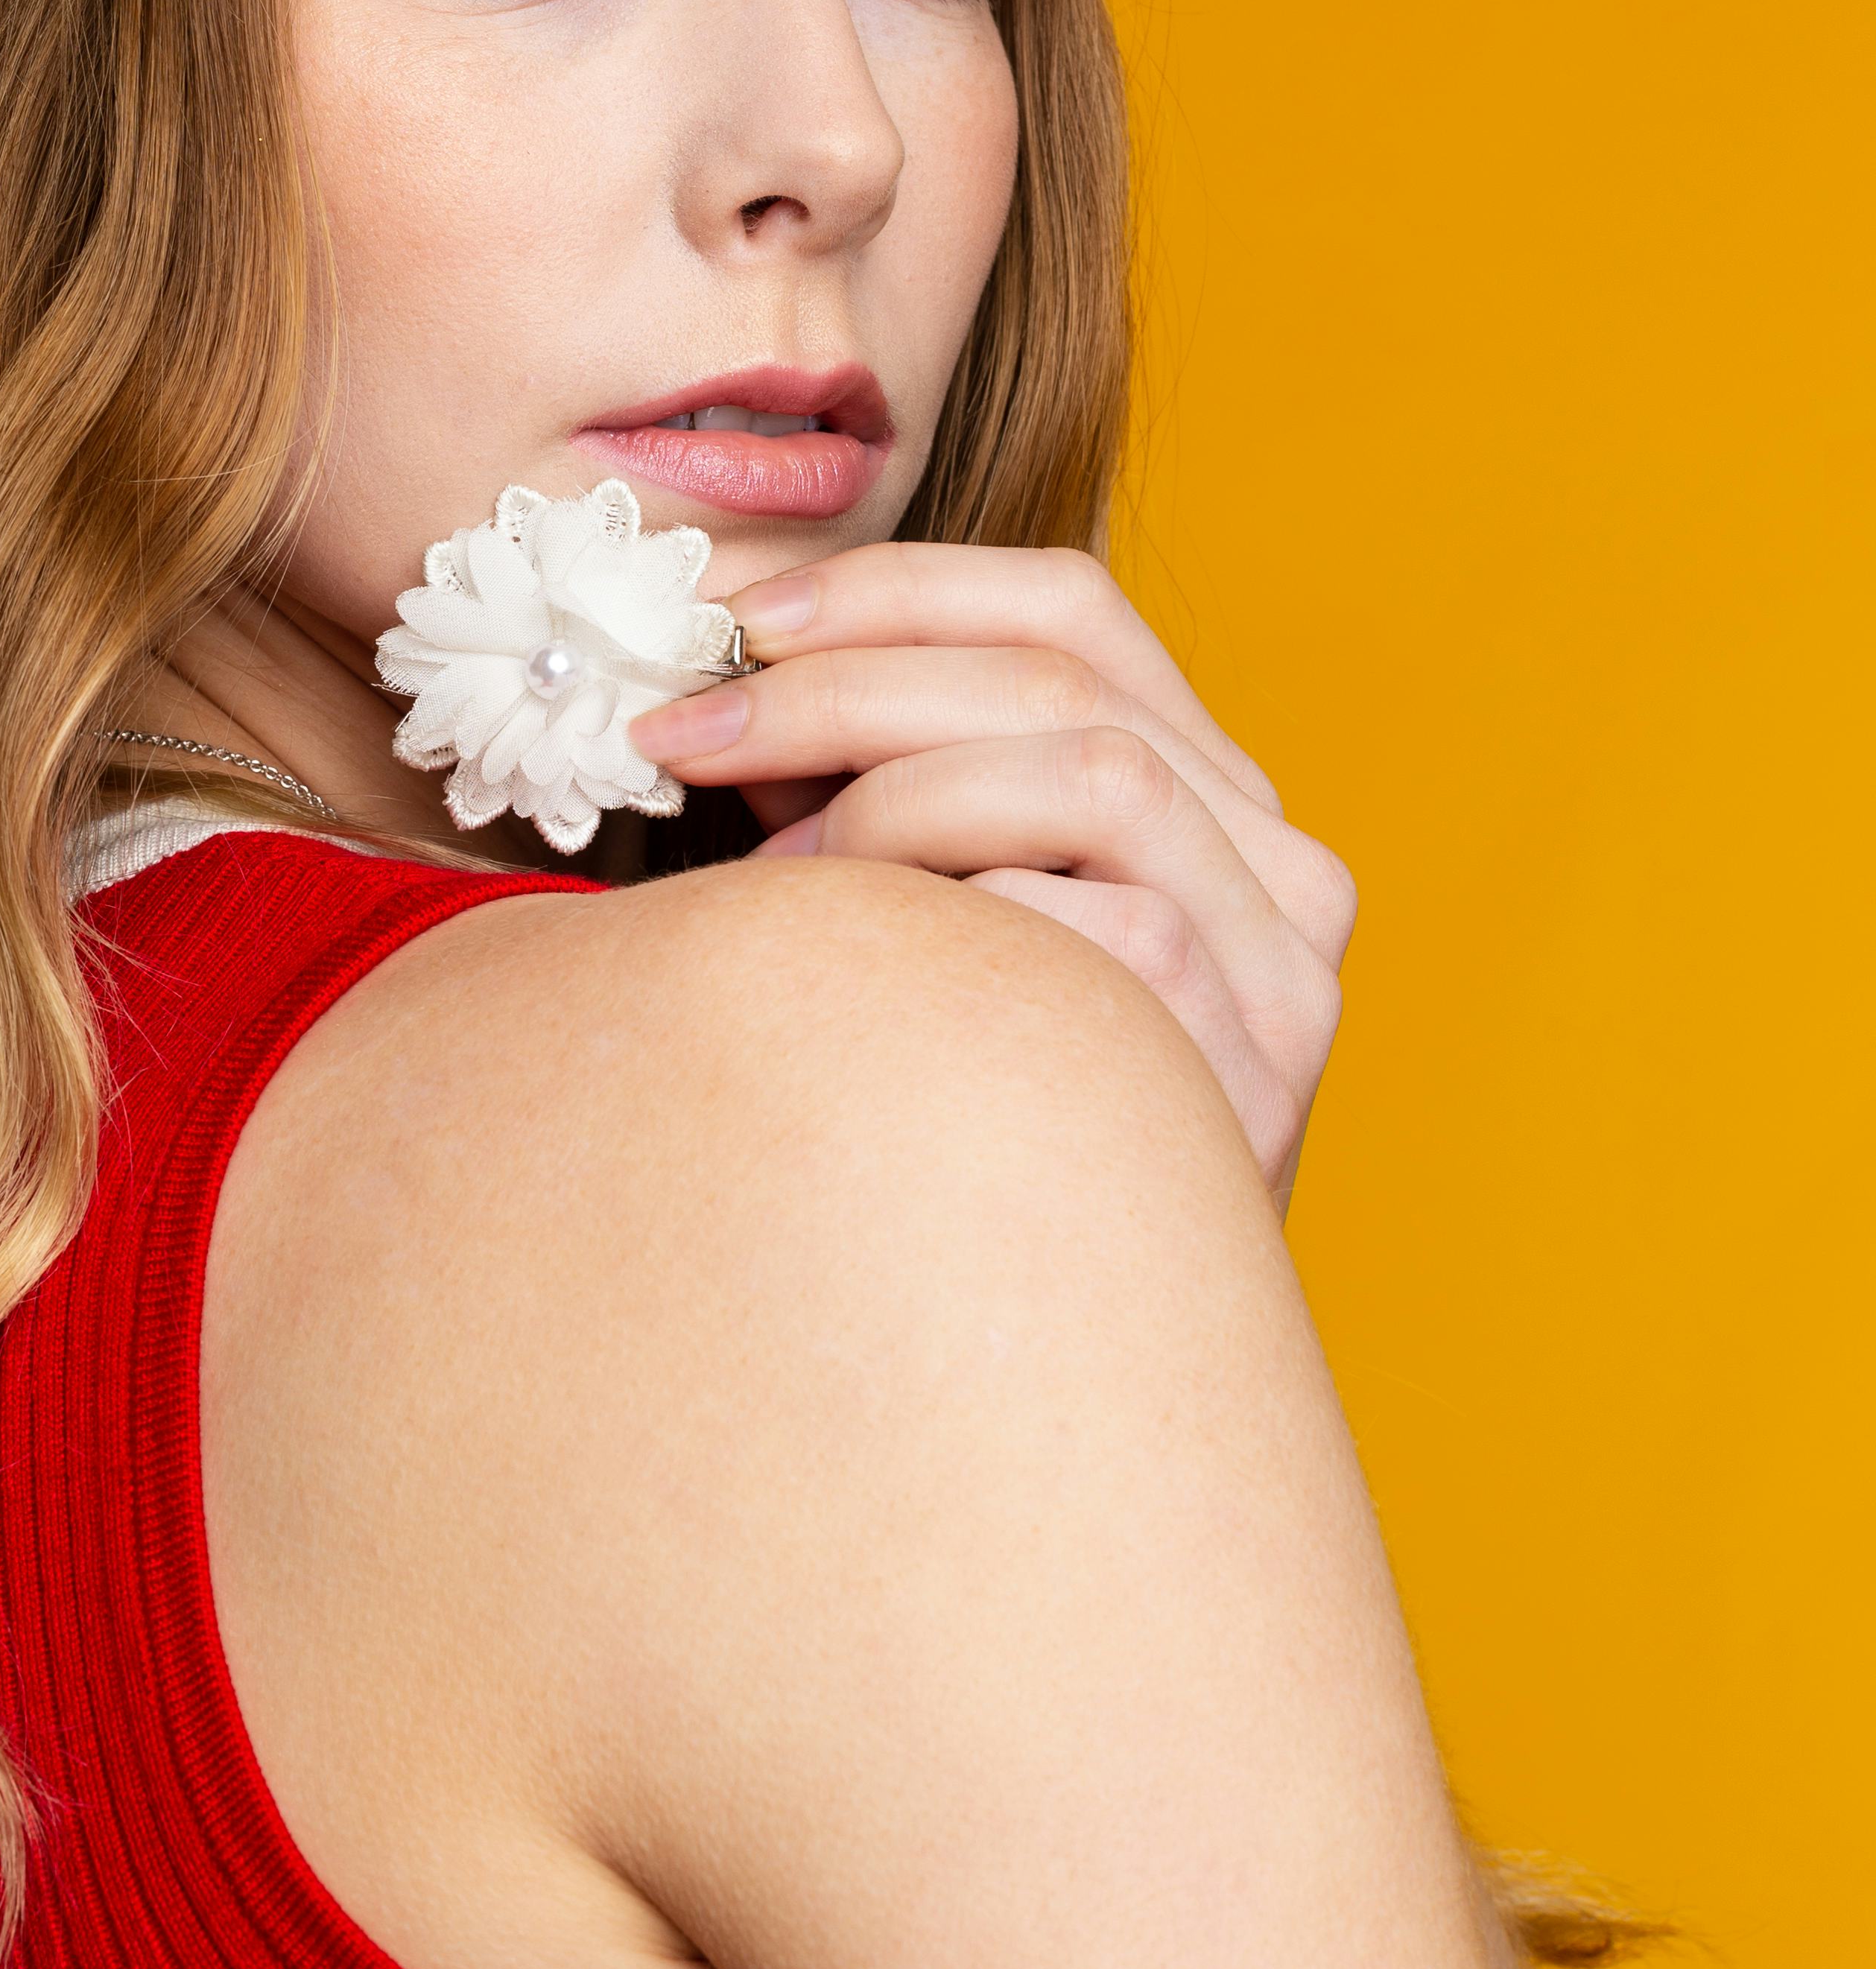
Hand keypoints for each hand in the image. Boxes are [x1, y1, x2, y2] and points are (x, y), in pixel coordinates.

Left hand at [631, 543, 1354, 1204]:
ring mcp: (1286, 975)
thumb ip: (877, 791)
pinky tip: (863, 996)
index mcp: (1209, 798)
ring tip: (780, 894)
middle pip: (1060, 679)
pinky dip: (961, 926)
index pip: (1073, 609)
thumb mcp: (934, 916)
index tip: (729, 619)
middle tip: (682, 732)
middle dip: (840, 686)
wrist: (1065, 1379)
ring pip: (1088, 778)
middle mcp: (1280, 869)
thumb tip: (714, 678)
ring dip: (895, 808)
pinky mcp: (1265, 1077)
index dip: (892, 590)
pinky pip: (1110, 935)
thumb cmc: (960, 1126)